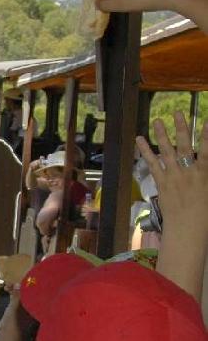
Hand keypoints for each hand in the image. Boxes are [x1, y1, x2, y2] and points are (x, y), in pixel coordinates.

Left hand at [136, 111, 207, 238]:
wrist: (188, 228)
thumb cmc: (204, 215)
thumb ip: (204, 177)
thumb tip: (200, 164)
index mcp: (205, 174)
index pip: (207, 150)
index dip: (207, 135)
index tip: (206, 121)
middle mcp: (189, 172)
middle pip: (185, 145)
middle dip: (182, 127)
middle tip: (177, 112)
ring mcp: (174, 176)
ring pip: (167, 151)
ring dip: (162, 135)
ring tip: (157, 120)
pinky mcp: (162, 183)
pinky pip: (153, 164)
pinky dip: (146, 151)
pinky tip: (140, 140)